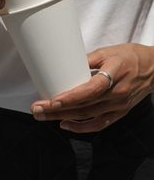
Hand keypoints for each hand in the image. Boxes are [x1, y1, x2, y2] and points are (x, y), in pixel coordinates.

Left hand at [31, 43, 153, 132]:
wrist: (153, 69)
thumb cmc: (130, 57)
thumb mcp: (108, 51)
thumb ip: (87, 60)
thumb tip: (65, 66)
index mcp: (114, 74)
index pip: (90, 90)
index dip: (71, 98)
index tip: (52, 101)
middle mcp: (117, 94)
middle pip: (84, 106)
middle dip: (57, 110)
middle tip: (37, 109)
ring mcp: (118, 106)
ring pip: (87, 116)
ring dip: (63, 118)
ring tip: (44, 116)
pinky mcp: (119, 113)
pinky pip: (99, 124)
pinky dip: (81, 127)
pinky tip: (65, 125)